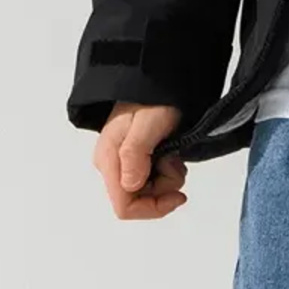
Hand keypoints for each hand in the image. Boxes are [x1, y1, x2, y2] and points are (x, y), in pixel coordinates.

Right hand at [94, 102, 190, 219]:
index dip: (154, 208)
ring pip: (147, 192)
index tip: (179, 195)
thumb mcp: (148, 124)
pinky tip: (170, 153)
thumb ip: (136, 153)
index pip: (125, 207)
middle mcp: (112, 166)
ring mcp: (122, 163)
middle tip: (173, 160)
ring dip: (167, 178)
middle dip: (163, 189)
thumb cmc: (152, 98)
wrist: (156, 80)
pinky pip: (151, 180)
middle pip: (139, 201)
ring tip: (172, 153)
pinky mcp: (134, 160)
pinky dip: (166, 172)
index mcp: (109, 160)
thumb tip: (130, 185)